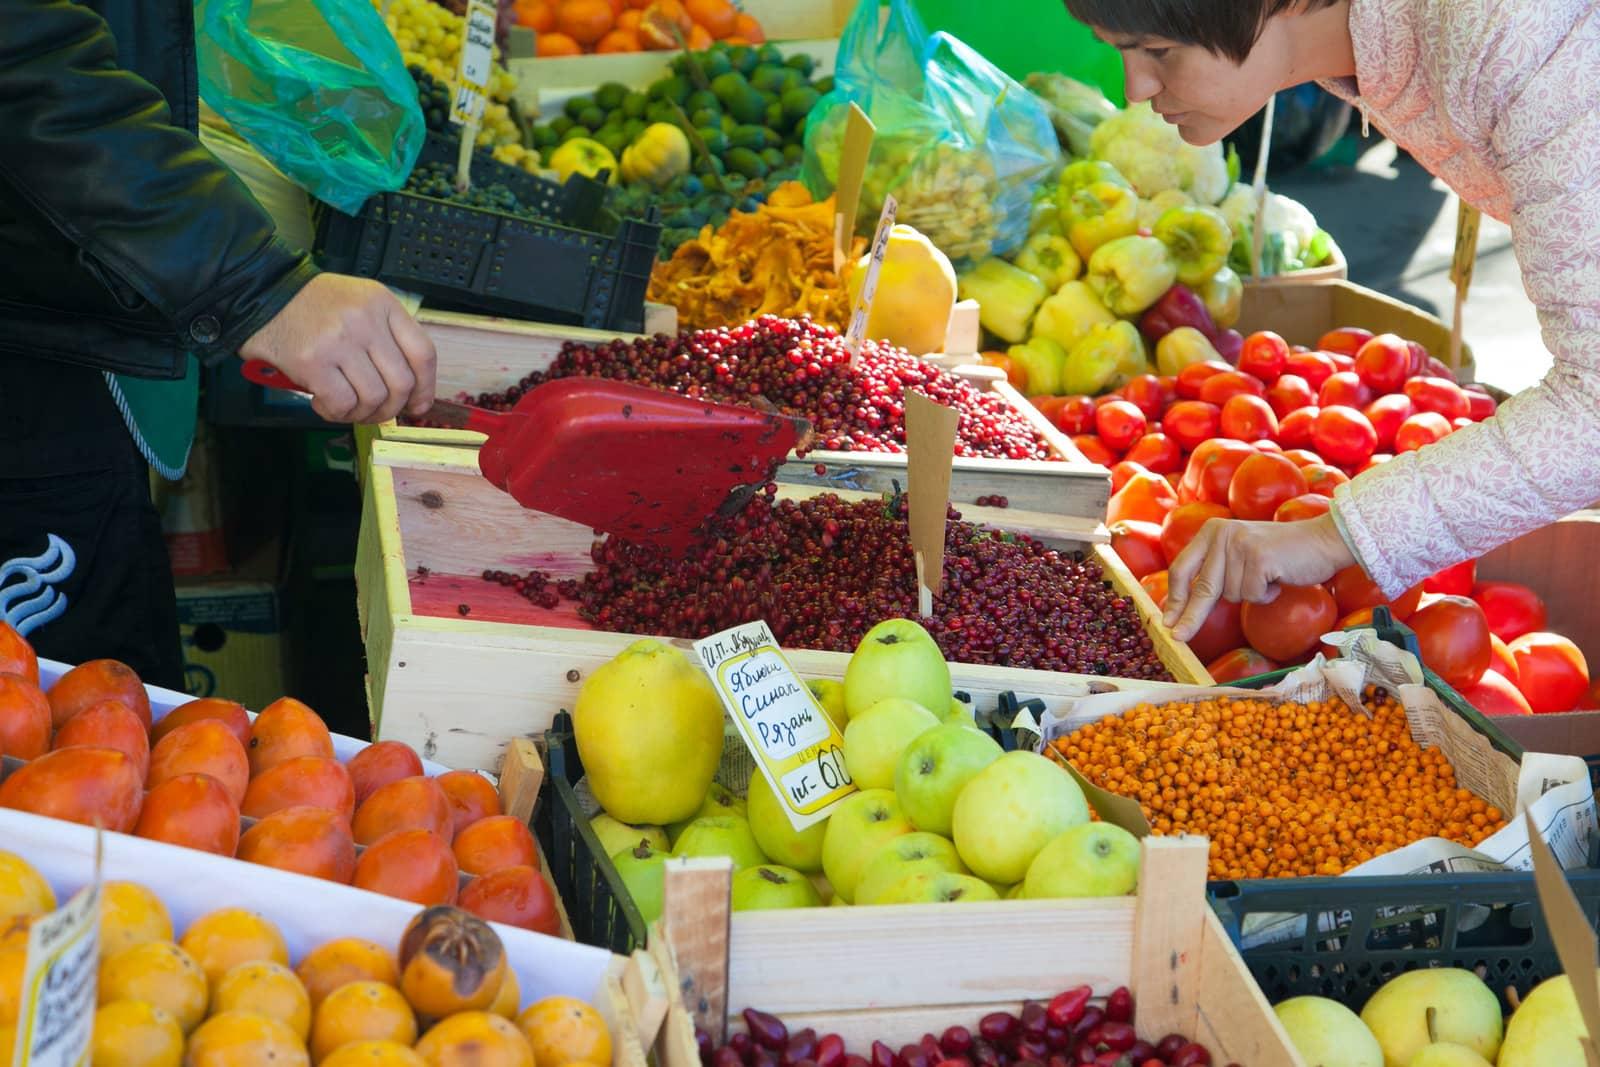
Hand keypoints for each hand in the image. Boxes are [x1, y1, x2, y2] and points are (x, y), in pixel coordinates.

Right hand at [240, 274, 436, 422]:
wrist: (260, 293)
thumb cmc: (312, 306)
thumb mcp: (360, 304)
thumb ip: (386, 337)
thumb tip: (410, 392)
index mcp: (383, 304)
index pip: (423, 353)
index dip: (426, 388)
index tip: (418, 406)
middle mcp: (365, 320)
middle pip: (402, 383)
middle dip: (392, 408)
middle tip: (375, 412)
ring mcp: (339, 340)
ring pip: (374, 397)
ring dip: (363, 413)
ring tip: (346, 406)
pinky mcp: (312, 361)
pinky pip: (341, 403)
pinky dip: (336, 413)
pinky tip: (323, 402)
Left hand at [1163, 512, 1355, 640]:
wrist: (1323, 541)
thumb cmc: (1280, 554)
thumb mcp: (1239, 553)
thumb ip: (1215, 570)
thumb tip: (1185, 607)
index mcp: (1212, 531)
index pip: (1182, 568)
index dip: (1175, 598)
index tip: (1168, 621)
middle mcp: (1222, 533)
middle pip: (1201, 587)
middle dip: (1191, 617)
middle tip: (1178, 638)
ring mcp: (1240, 544)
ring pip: (1231, 594)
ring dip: (1250, 594)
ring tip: (1266, 577)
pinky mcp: (1259, 558)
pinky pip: (1251, 595)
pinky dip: (1265, 594)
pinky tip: (1277, 578)